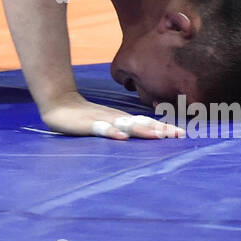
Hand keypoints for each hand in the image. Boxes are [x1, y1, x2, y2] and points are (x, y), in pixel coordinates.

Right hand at [40, 93, 184, 139]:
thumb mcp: (106, 123)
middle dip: (160, 130)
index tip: (182, 134)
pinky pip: (101, 129)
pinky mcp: (87, 125)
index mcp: (121, 119)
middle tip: (178, 135)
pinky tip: (122, 137)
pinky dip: (112, 133)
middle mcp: (116, 119)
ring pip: (125, 125)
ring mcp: (102, 121)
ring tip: (157, 136)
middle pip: (141, 124)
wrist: (58, 103)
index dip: (163, 128)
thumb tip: (145, 133)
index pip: (147, 123)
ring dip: (142, 130)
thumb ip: (122, 127)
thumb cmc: (84, 116)